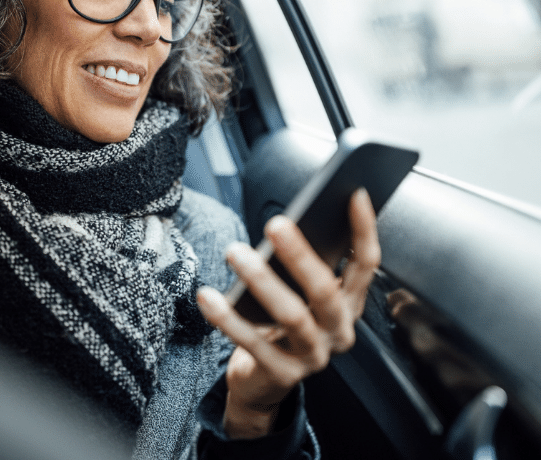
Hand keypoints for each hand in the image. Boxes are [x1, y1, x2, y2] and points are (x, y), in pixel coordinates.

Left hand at [196, 188, 379, 438]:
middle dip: (300, 255)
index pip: (366, 265)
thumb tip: (286, 222)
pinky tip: (207, 296)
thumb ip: (301, 264)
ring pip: (291, 316)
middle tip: (276, 224)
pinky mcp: (283, 374)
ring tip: (234, 252)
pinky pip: (252, 342)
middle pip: (325, 291)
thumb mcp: (298, 292)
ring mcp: (313, 356)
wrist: (264, 380)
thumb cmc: (280, 321)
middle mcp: (338, 330)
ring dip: (261, 280)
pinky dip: (227, 318)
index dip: (363, 230)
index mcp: (348, 304)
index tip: (353, 193)